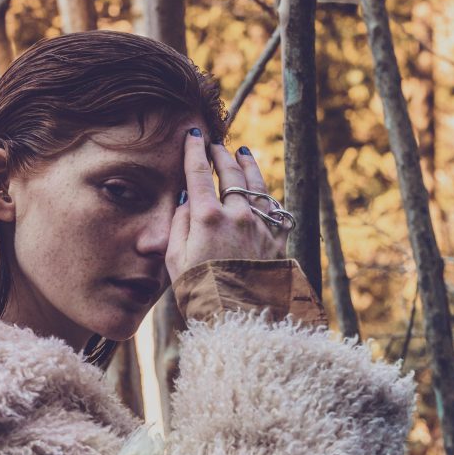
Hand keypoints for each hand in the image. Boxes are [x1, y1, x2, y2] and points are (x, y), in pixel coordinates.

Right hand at [165, 132, 288, 287]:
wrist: (239, 319)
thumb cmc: (200, 292)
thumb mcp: (175, 260)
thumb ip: (179, 225)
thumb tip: (186, 201)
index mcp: (208, 218)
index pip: (199, 174)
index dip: (194, 151)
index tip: (192, 135)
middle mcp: (238, 215)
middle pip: (230, 174)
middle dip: (221, 155)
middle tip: (215, 144)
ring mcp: (261, 226)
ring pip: (257, 186)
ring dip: (248, 167)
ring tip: (244, 153)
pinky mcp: (278, 241)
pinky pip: (276, 211)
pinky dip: (268, 198)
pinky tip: (265, 193)